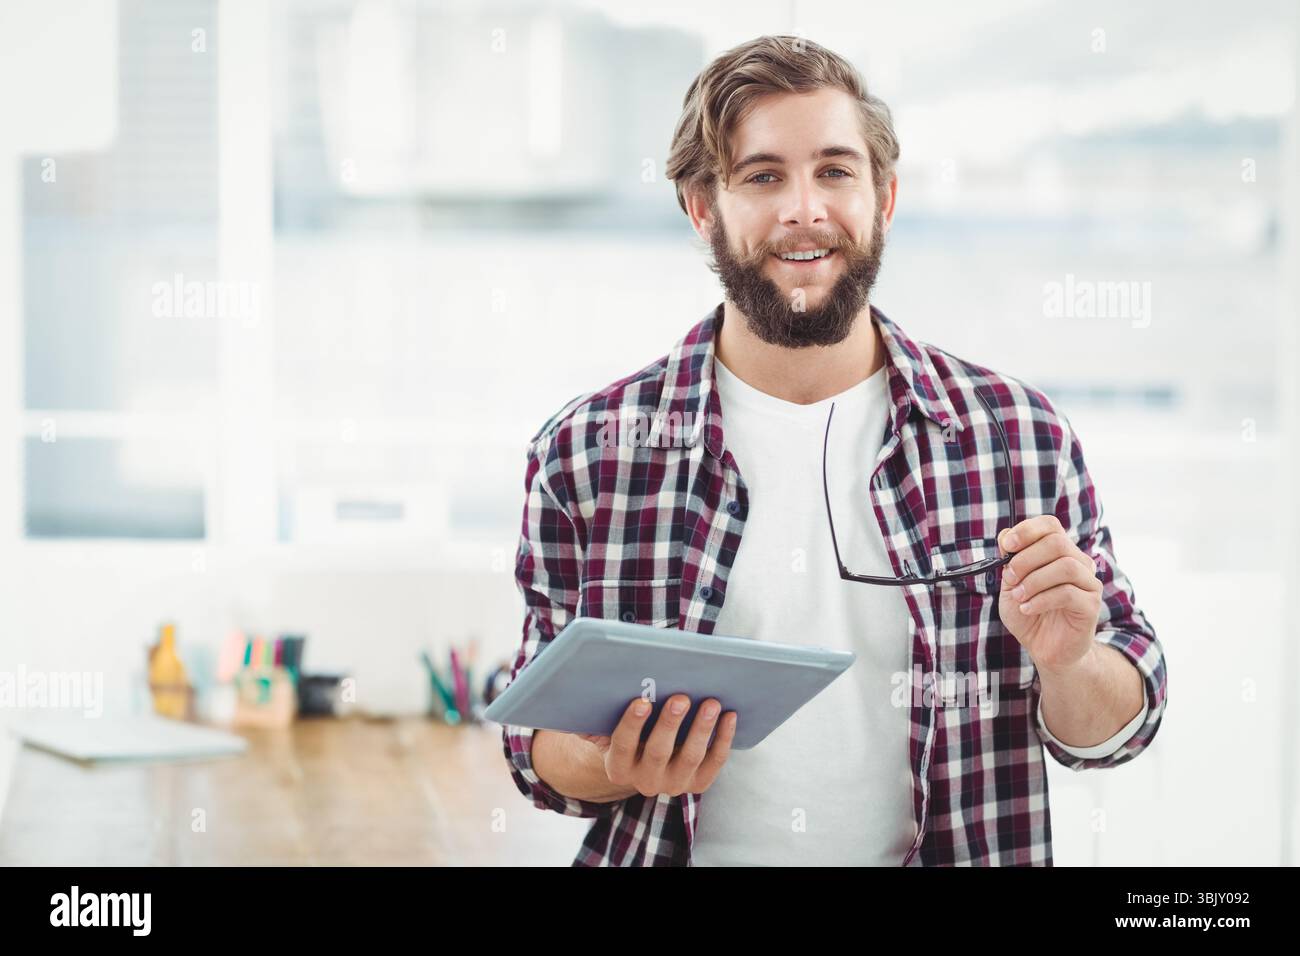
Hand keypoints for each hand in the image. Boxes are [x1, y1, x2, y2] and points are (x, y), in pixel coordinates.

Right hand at [577, 695, 737, 798]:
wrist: (644, 762)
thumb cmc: (625, 734)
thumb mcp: (605, 729)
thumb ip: (593, 720)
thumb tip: (582, 700)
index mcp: (618, 768)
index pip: (622, 746)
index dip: (631, 725)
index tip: (641, 701)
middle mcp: (645, 781)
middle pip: (657, 752)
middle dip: (670, 724)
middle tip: (681, 697)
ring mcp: (674, 784)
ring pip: (689, 757)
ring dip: (701, 729)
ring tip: (711, 702)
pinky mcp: (699, 782)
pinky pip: (714, 762)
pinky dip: (723, 739)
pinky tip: (729, 715)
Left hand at [997, 515, 1102, 673]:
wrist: (1046, 648)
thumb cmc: (1029, 612)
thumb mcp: (1010, 584)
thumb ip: (1009, 560)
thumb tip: (1005, 536)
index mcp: (1059, 553)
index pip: (1050, 525)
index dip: (1028, 530)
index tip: (1007, 545)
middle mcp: (1078, 563)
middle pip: (1057, 543)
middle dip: (1026, 559)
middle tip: (1010, 578)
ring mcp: (1088, 583)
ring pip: (1065, 566)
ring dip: (1034, 581)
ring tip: (1018, 597)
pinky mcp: (1091, 605)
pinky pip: (1068, 593)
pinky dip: (1041, 600)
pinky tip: (1027, 609)